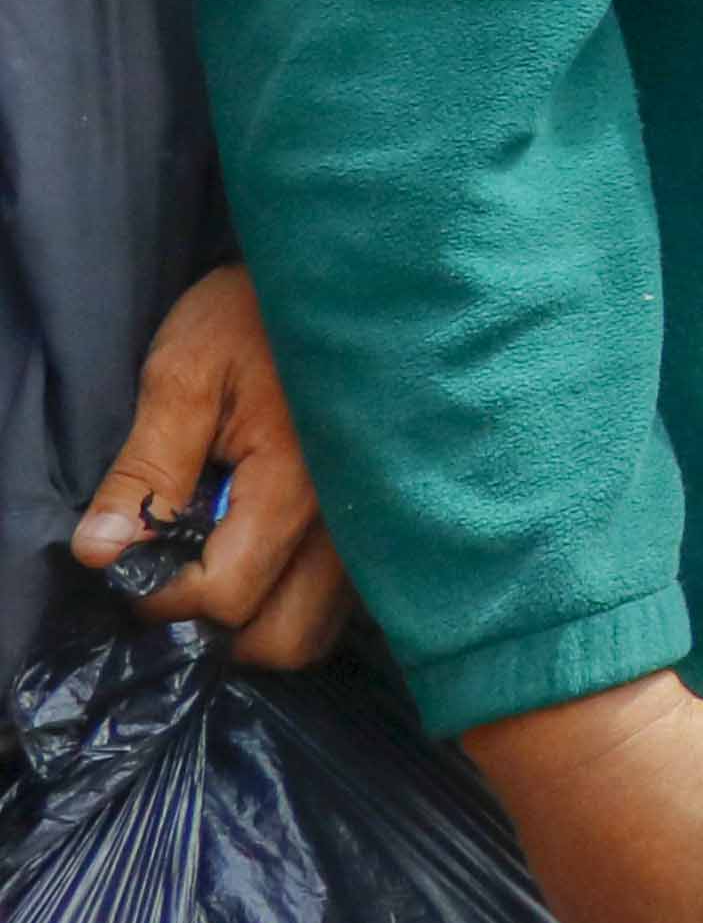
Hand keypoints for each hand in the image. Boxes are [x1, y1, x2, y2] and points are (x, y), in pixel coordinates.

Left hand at [72, 265, 354, 667]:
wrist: (349, 281)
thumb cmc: (257, 318)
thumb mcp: (183, 374)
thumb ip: (143, 469)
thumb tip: (99, 552)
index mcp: (294, 486)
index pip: (224, 596)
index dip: (160, 596)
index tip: (131, 560)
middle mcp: (350, 524)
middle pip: (280, 641)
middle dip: (215, 628)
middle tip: (175, 576)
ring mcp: (374, 531)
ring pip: (315, 633)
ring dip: (257, 620)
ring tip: (217, 566)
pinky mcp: (383, 528)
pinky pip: (342, 605)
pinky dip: (293, 601)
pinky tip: (263, 555)